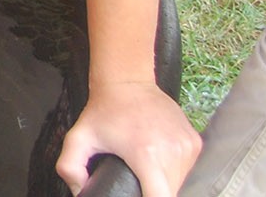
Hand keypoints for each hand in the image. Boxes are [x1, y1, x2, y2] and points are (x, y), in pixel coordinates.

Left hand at [57, 81, 201, 196]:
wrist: (128, 80)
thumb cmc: (104, 110)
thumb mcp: (78, 137)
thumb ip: (70, 168)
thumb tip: (81, 191)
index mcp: (148, 155)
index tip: (135, 195)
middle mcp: (174, 152)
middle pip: (170, 193)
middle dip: (152, 193)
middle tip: (135, 181)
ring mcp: (188, 146)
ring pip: (180, 182)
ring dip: (164, 183)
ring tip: (145, 170)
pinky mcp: (195, 142)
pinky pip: (187, 169)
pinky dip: (173, 171)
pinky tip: (157, 161)